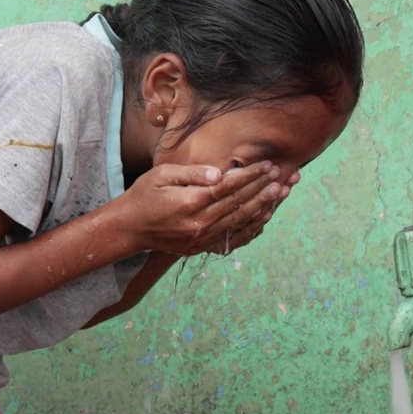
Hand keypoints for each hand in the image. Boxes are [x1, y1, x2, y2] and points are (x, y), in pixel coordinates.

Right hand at [115, 161, 283, 255]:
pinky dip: (251, 227)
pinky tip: (264, 217)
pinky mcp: (202, 247)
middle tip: (283, 177)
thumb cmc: (144, 195)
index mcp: (190, 202)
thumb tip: (220, 173)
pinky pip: (233, 237)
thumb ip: (192, 174)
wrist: (129, 228)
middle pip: (238, 204)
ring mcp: (202, 238)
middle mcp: (199, 223)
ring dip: (263, 207)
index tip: (267, 166)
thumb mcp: (162, 175)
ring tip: (281, 193)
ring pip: (240, 221)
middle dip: (263, 189)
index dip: (250, 176)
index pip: (228, 187)